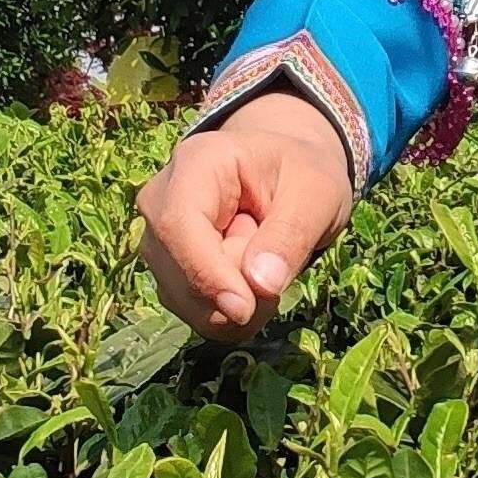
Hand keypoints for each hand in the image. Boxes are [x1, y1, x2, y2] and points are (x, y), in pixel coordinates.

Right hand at [136, 93, 354, 342]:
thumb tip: (260, 286)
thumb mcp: (317, 193)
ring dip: (239, 302)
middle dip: (236, 288)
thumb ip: (291, 236)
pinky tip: (256, 280)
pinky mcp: (169, 271)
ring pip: (185, 302)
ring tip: (267, 258)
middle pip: (177, 272)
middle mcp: (161, 200)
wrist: (291, 171)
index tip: (245, 308)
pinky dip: (234, 313)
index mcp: (196, 164)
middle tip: (281, 255)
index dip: (206, 274)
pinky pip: (197, 313)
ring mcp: (160, 239)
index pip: (177, 227)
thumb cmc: (303, 173)